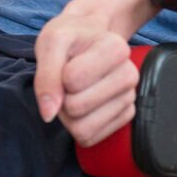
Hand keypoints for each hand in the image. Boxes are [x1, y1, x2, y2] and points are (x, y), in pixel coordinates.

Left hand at [34, 4, 138, 146]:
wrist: (88, 38)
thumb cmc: (70, 40)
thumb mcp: (51, 44)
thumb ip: (46, 77)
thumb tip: (49, 115)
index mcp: (116, 49)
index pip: (72, 80)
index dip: (58, 75)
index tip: (65, 63)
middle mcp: (130, 74)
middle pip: (77, 107)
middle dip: (62, 99)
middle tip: (65, 82)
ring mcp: (129, 97)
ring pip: (84, 129)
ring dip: (68, 117)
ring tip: (74, 94)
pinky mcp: (125, 116)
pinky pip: (92, 138)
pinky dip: (79, 126)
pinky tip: (84, 106)